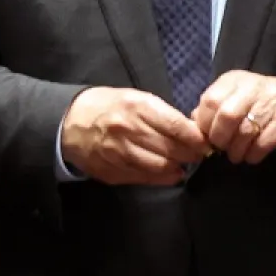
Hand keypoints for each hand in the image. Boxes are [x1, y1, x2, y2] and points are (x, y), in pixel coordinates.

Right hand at [60, 87, 210, 185]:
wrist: (69, 122)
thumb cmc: (107, 106)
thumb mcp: (134, 98)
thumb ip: (160, 113)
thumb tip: (190, 131)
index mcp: (136, 106)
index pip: (175, 125)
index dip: (195, 137)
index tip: (207, 142)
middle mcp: (128, 130)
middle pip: (170, 148)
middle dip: (191, 154)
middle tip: (200, 155)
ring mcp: (119, 153)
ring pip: (160, 166)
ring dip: (178, 167)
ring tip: (185, 164)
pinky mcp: (112, 171)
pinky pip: (144, 178)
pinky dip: (162, 178)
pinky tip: (171, 174)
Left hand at [193, 70, 275, 164]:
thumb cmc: (259, 101)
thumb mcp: (235, 95)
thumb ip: (213, 107)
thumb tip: (192, 123)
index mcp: (235, 80)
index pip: (210, 100)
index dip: (204, 124)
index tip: (206, 137)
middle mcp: (253, 87)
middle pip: (227, 116)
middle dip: (219, 138)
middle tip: (220, 148)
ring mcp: (272, 103)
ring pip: (244, 133)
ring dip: (236, 151)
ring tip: (236, 154)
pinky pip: (262, 144)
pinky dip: (253, 155)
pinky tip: (252, 154)